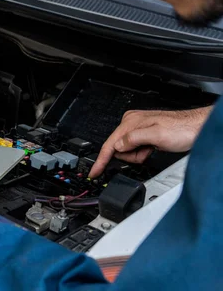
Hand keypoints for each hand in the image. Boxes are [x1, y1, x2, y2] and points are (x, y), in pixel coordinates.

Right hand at [89, 107, 211, 177]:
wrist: (198, 128)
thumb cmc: (183, 129)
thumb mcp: (157, 136)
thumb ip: (133, 140)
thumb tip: (117, 147)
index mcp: (130, 122)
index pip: (110, 144)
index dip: (101, 160)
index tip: (94, 172)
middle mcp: (131, 123)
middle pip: (119, 148)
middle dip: (131, 156)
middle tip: (146, 153)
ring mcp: (137, 128)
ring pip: (128, 150)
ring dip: (138, 155)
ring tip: (152, 149)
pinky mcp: (143, 133)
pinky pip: (136, 149)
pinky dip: (143, 152)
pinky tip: (153, 148)